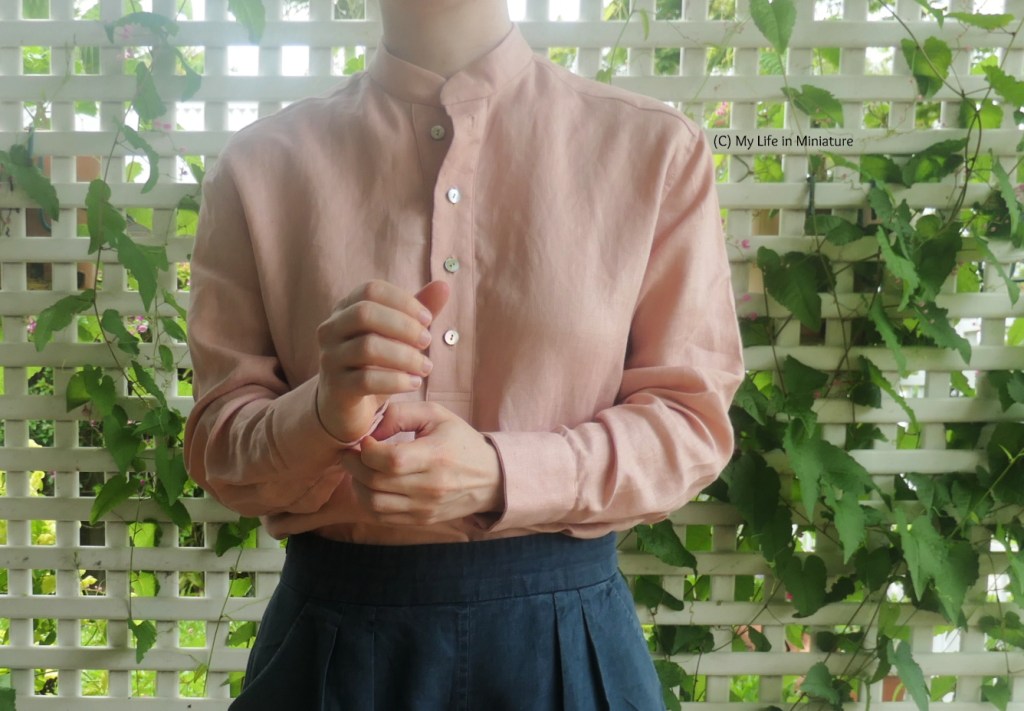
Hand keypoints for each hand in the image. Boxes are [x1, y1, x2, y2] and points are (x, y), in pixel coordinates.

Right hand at [316, 280, 448, 442]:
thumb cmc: (375, 365)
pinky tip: (414, 383)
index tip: (428, 318)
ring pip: (367, 347)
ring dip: (405, 356)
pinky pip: (367, 380)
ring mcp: (330, 359)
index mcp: (344, 309)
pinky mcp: (337, 389)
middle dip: (404, 326)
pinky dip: (397, 380)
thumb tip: (444, 285)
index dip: (403, 301)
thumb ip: (418, 311)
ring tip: (426, 367)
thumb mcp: (397, 336)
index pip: (371, 290)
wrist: (345, 408)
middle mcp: (330, 330)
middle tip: (427, 341)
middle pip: (365, 313)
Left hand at [341, 402, 503, 525]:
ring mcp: (425, 508)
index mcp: (436, 456)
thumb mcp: (436, 415)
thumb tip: (369, 430)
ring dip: (357, 485)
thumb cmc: (459, 441)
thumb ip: (400, 414)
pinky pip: (382, 517)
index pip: (390, 460)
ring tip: (359, 470)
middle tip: (350, 453)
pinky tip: (369, 485)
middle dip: (354, 466)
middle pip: (376, 482)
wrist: (490, 478)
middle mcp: (430, 487)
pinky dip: (367, 502)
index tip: (365, 440)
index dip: (368, 450)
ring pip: (374, 504)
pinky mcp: (421, 520)